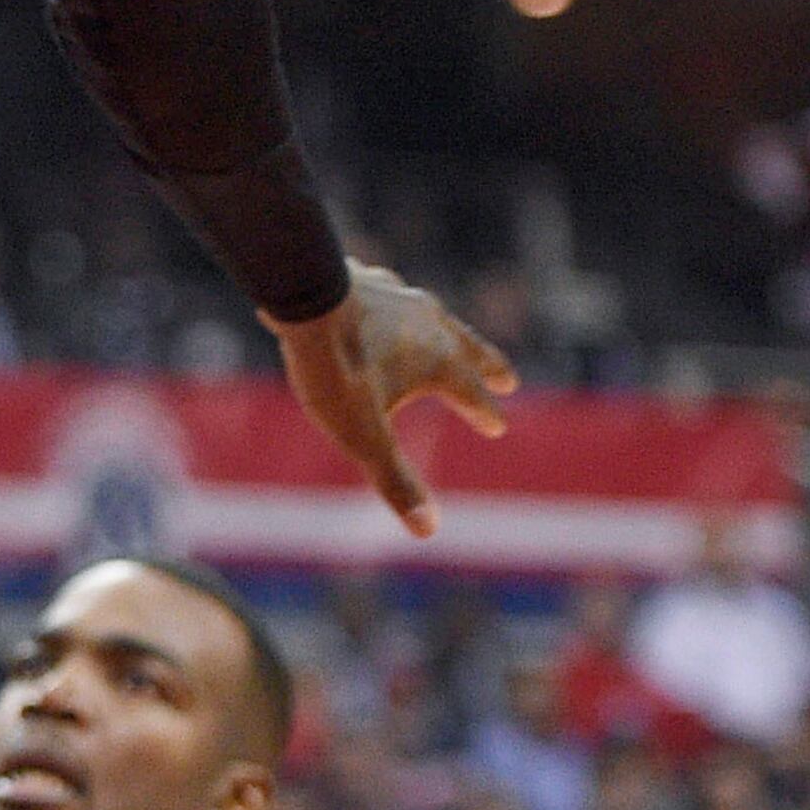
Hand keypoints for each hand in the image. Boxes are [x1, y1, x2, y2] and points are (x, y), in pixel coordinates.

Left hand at [275, 263, 515, 543]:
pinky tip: (385, 298)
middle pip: (467, 347)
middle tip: (507, 376)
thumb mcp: (364, 436)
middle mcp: (429, 323)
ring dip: (445, 330)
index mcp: (439, 361)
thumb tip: (428, 531)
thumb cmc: (336, 370)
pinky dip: (395, 303)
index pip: (471, 394)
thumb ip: (396, 481)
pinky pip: (388, 292)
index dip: (484, 412)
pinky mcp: (365, 278)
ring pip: (432, 315)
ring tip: (447, 334)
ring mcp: (398, 296)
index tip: (498, 426)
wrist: (303, 297)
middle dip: (486, 364)